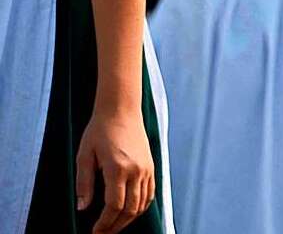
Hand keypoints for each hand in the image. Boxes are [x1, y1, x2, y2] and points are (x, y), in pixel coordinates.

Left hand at [76, 109, 154, 233]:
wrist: (121, 109)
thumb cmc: (100, 130)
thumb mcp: (84, 155)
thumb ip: (84, 183)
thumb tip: (83, 207)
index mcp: (118, 168)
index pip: (114, 206)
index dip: (104, 223)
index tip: (95, 231)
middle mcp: (136, 170)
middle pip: (130, 209)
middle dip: (116, 226)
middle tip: (103, 233)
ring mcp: (146, 168)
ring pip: (142, 203)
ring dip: (128, 219)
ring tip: (114, 226)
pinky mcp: (151, 165)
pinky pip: (150, 193)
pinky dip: (141, 206)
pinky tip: (130, 211)